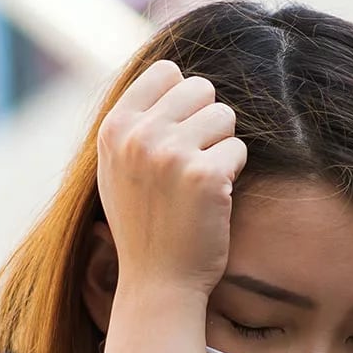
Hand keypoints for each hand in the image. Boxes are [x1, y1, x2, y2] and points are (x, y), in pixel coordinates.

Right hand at [95, 59, 248, 301]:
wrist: (158, 281)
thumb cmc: (144, 223)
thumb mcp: (118, 167)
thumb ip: (135, 121)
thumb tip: (171, 73)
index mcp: (114, 128)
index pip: (167, 71)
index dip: (182, 100)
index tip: (177, 136)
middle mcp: (138, 135)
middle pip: (200, 88)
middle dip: (206, 122)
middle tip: (191, 163)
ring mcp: (170, 154)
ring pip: (225, 116)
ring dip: (221, 147)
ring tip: (198, 183)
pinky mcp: (204, 175)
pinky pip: (239, 149)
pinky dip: (232, 173)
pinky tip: (211, 200)